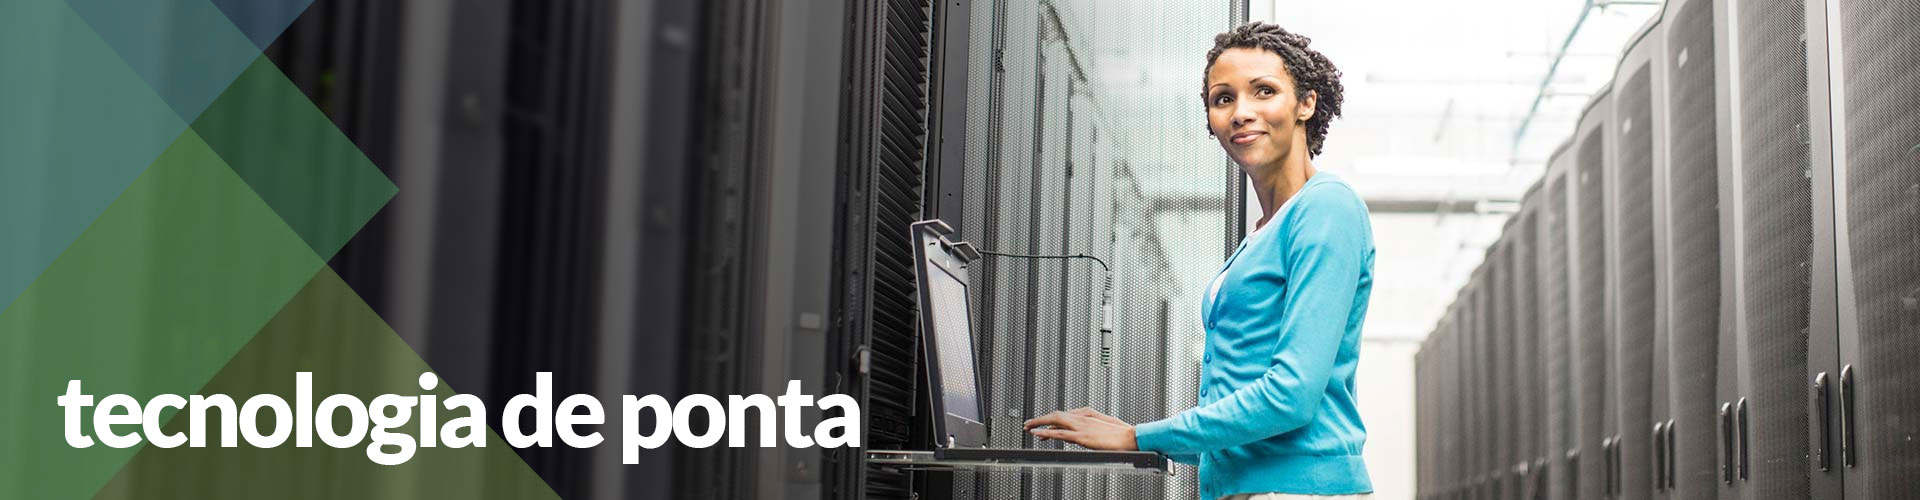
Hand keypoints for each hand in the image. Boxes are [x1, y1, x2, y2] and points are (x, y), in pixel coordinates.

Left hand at [1022, 407, 1137, 450]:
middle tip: (1029, 424)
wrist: (1132, 437)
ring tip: (1028, 427)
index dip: (1051, 419)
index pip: (1064, 414)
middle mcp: (1082, 416)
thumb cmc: (1123, 434)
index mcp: (1088, 413)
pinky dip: (1046, 433)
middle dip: (1040, 419)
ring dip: (1038, 423)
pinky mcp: (1081, 437)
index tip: (1043, 425)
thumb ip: (1094, 425)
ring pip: (1054, 421)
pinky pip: (1059, 434)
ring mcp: (1081, 426)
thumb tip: (1087, 430)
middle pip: (1055, 414)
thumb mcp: (1106, 426)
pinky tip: (1037, 434)